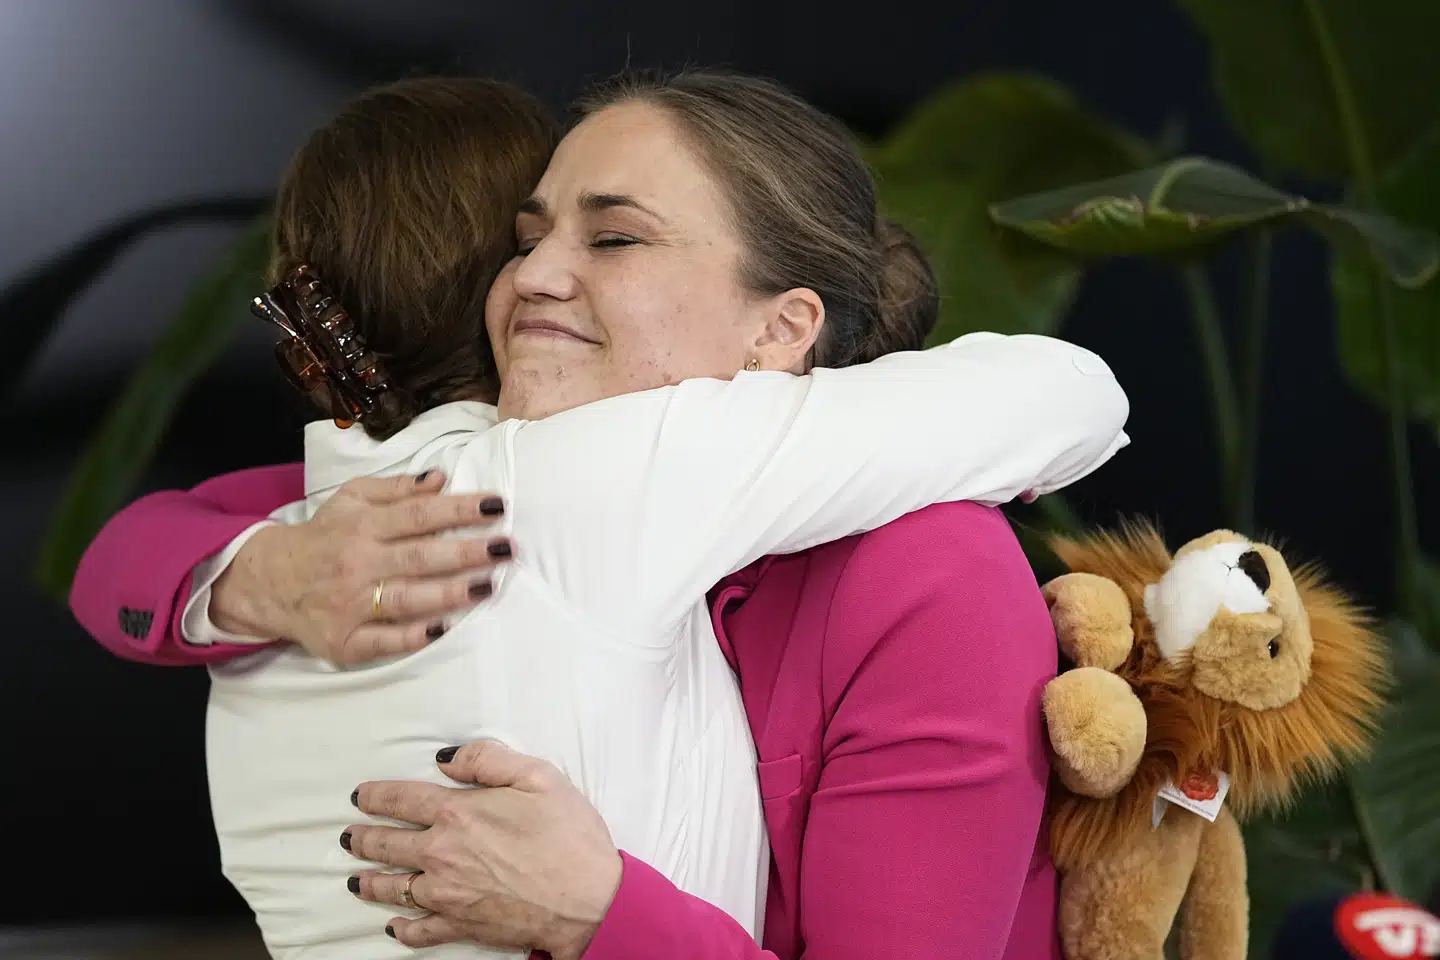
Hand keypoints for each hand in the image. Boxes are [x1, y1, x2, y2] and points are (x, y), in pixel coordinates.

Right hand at [210, 471, 511, 665]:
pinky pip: (384, 640)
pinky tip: (443, 629)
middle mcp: (357, 563)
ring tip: (488, 586)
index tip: (497, 505)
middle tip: (506, 548)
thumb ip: (396, 489)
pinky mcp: (345, 640)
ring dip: (449, 593)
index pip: (417, 515)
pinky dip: (413, 636)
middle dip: (466, 552)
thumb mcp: (351, 499)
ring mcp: (350, 605)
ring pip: (406, 598)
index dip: (458, 509)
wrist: (270, 582)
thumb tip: (440, 477)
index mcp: (362, 526)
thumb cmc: (325, 536)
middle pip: (418, 557)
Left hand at [345, 740, 622, 958]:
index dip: (375, 796)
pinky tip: (393, 926)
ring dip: (371, 882)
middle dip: (363, 839)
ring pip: (394, 889)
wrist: (588, 899)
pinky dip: (402, 929)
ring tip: (355, 878)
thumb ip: (487, 759)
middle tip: (348, 837)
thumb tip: (445, 756)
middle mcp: (442, 854)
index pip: (401, 800)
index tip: (360, 795)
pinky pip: (419, 931)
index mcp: (458, 813)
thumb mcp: (538, 777)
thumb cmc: (569, 835)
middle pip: (387, 845)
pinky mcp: (461, 925)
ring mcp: (448, 894)